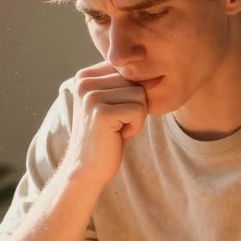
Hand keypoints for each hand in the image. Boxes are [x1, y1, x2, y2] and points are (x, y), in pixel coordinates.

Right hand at [65, 61, 147, 187]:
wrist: (87, 169)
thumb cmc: (106, 136)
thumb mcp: (114, 102)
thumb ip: (126, 83)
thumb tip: (156, 77)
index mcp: (85, 76)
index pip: (128, 71)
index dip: (130, 95)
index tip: (113, 113)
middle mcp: (84, 82)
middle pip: (135, 81)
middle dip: (134, 106)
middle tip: (115, 124)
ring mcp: (91, 96)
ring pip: (140, 95)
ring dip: (136, 117)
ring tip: (116, 129)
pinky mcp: (101, 113)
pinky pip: (139, 110)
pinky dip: (135, 126)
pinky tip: (118, 135)